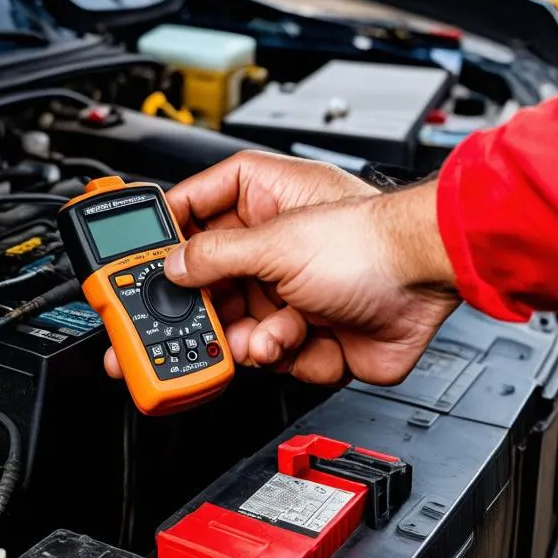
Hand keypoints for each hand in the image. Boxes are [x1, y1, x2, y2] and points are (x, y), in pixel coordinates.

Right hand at [103, 152, 458, 384]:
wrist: (428, 283)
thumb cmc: (371, 242)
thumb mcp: (275, 244)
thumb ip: (214, 257)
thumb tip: (172, 266)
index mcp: (257, 204)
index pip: (188, 213)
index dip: (159, 239)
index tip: (129, 263)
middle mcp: (269, 248)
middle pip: (207, 284)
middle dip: (199, 313)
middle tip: (165, 331)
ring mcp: (287, 292)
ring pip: (236, 327)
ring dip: (248, 338)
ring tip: (263, 336)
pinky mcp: (307, 333)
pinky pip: (271, 354)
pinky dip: (286, 353)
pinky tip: (300, 338)